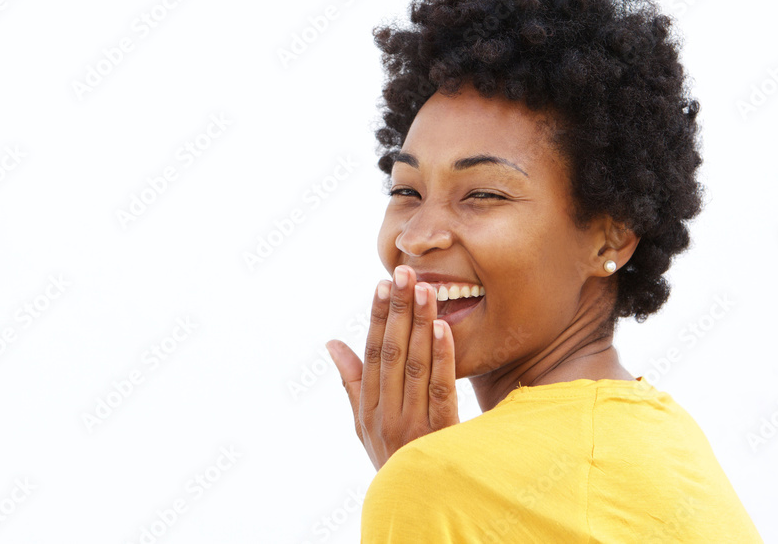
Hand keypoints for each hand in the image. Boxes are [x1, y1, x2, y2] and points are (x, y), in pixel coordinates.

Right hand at [326, 265, 459, 470]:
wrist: (414, 504)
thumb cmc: (390, 456)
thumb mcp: (363, 423)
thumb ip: (350, 381)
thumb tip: (332, 342)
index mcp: (368, 406)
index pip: (373, 353)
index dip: (378, 317)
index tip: (383, 285)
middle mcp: (386, 412)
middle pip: (393, 353)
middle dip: (399, 310)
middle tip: (405, 273)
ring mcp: (412, 423)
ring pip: (416, 365)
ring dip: (421, 324)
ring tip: (427, 289)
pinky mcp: (440, 433)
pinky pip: (441, 390)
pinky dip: (443, 358)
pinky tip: (445, 329)